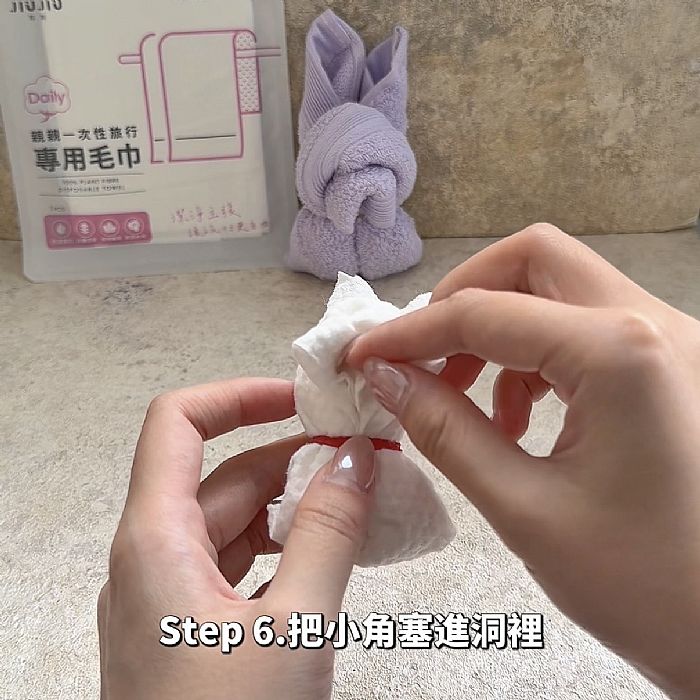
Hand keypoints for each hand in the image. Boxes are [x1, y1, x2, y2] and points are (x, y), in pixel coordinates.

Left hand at [98, 378, 375, 699]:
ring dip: (293, 502)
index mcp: (154, 541)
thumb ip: (327, 533)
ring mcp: (168, 594)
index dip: (238, 395)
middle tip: (362, 453)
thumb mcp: (294, 628)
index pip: (179, 422)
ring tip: (358, 498)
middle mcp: (152, 557)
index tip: (300, 397)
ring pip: (234, 518)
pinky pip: (238, 561)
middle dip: (292, 455)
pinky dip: (284, 544)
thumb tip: (356, 460)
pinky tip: (329, 550)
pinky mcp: (190, 626)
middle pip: (221, 473)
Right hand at [345, 223, 699, 698]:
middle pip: (532, 261)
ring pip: (559, 289)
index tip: (361, 356)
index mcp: (619, 354)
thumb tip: (384, 376)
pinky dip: (531, 355)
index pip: (483, 312)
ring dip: (496, 329)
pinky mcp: (667, 365)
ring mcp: (669, 340)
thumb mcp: (524, 509)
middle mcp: (653, 324)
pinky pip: (583, 328)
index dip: (408, 332)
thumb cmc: (645, 585)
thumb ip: (445, 430)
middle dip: (461, 300)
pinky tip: (513, 418)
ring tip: (462, 399)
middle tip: (419, 357)